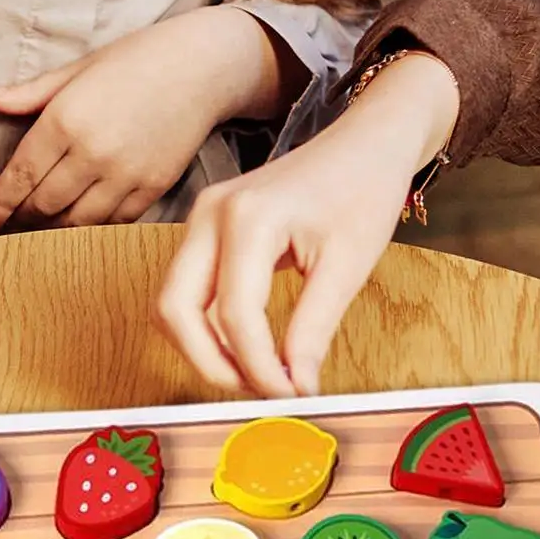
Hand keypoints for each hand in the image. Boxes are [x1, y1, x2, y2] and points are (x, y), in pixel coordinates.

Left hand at [0, 7, 292, 233]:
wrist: (201, 68)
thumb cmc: (135, 61)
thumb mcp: (78, 69)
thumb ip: (31, 93)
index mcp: (67, 119)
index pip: (20, 176)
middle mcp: (93, 152)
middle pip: (44, 205)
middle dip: (23, 217)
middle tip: (13, 221)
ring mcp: (125, 175)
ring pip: (76, 222)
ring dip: (55, 227)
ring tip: (43, 225)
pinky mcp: (151, 190)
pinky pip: (111, 223)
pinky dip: (91, 227)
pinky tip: (81, 221)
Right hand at [156, 52, 460, 397]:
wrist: (366, 140)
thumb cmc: (363, 188)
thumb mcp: (347, 266)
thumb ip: (313, 331)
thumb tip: (296, 389)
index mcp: (249, 218)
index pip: (236, 316)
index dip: (258, 368)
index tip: (288, 398)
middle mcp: (211, 214)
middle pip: (176, 312)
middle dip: (211, 363)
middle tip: (257, 392)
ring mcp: (201, 219)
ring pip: (173, 306)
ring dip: (203, 349)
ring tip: (253, 372)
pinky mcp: (205, 230)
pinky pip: (187, 293)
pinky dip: (208, 328)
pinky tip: (247, 347)